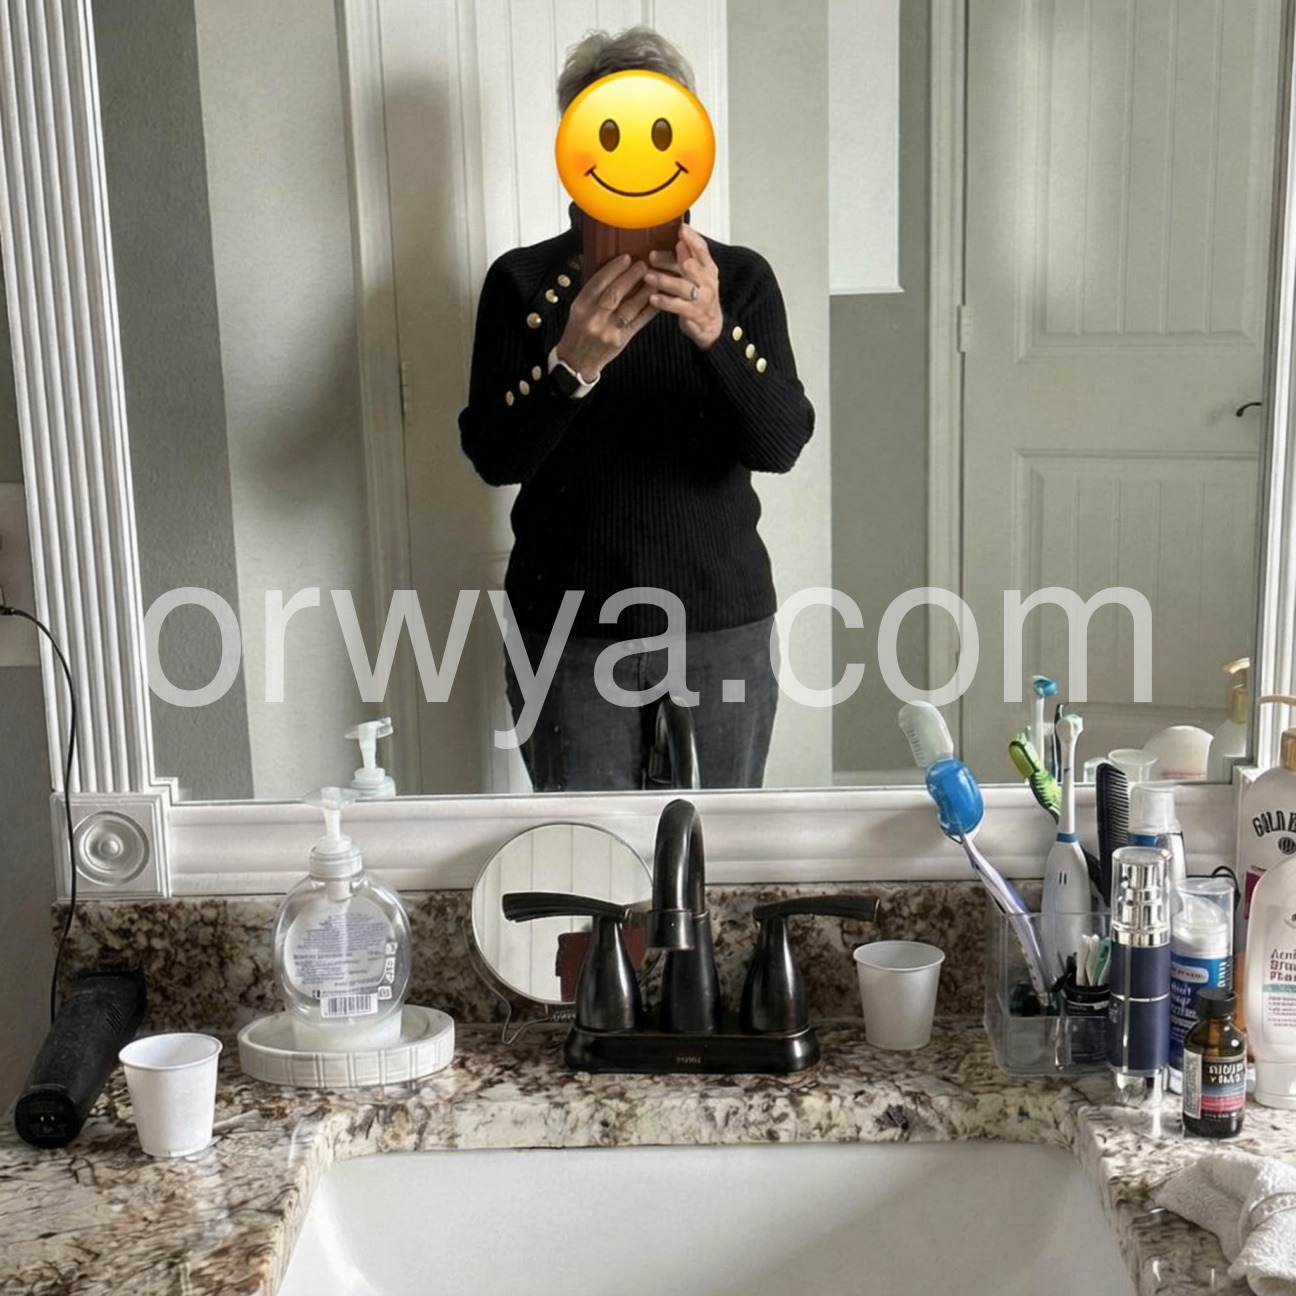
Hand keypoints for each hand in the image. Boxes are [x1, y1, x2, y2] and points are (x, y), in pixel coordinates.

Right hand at [554, 255, 657, 379]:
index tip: (626, 258)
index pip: (597, 282)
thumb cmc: (578, 332)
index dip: (613, 268)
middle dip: (631, 276)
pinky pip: (639, 321)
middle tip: (643, 265)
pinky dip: (649, 308)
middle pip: (615, 293)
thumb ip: (593, 293)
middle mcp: (594, 318)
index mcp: (581, 307)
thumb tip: (613, 272)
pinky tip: (657, 299)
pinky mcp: (621, 340)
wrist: (577, 361)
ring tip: (653, 278)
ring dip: (644, 290)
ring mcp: (609, 330)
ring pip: (630, 306)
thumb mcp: (578, 309)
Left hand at [645, 224, 722, 350]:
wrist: (711, 325)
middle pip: (689, 265)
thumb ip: (687, 258)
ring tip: (647, 277)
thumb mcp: (697, 275)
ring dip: (663, 280)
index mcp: (708, 268)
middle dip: (669, 260)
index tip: (681, 229)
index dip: (692, 238)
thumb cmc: (700, 297)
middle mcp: (707, 281)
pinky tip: (652, 298)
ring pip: (682, 285)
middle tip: (652, 257)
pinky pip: (677, 306)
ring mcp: (702, 298)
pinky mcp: (694, 314)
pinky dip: (664, 301)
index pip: (702, 249)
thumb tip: (676, 240)